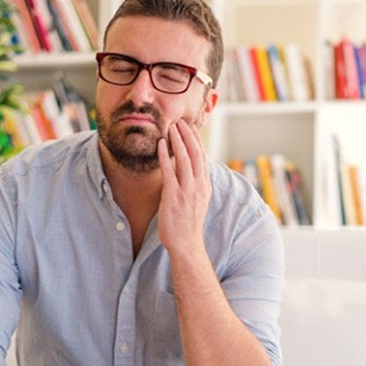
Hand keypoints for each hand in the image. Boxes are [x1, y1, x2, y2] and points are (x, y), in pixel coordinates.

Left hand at [157, 119, 211, 254]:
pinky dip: (166, 155)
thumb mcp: (196, 202)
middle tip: (180, 121)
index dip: (196, 140)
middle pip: (196, 153)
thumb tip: (187, 174)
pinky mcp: (174, 196)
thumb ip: (193, 186)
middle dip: (188, 135)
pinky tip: (161, 144)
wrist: (186, 244)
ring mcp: (187, 190)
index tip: (190, 127)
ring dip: (178, 140)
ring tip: (171, 127)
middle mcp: (199, 185)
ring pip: (185, 158)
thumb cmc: (187, 225)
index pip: (203, 157)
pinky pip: (170, 171)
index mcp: (205, 186)